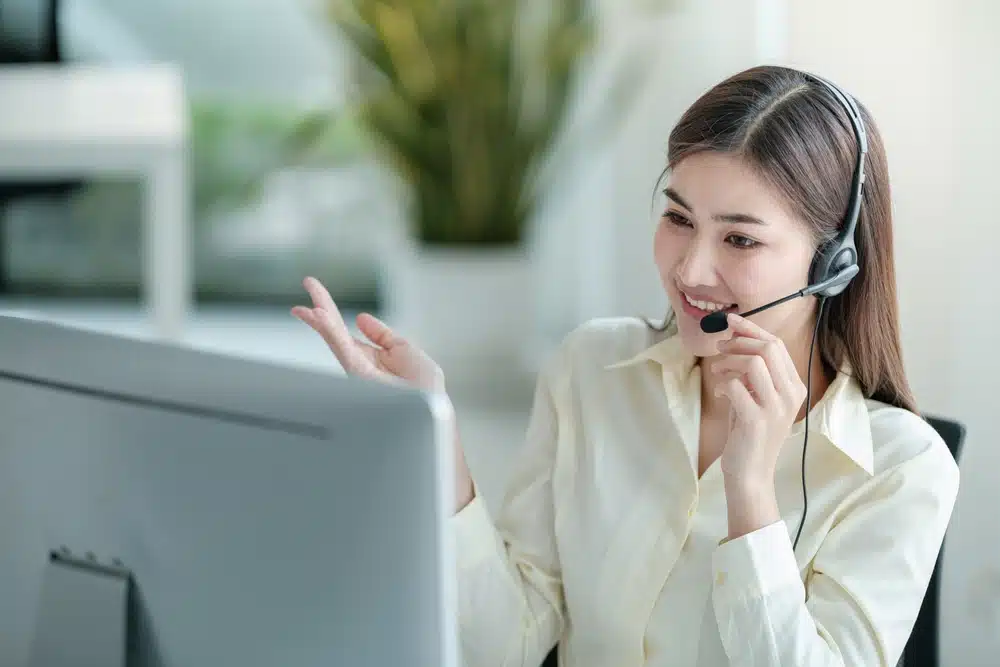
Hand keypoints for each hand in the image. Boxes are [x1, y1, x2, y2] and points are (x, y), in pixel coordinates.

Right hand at [292, 277, 475, 511]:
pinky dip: (329, 331)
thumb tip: (359, 318)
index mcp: (369, 357)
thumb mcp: (405, 349)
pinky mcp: (358, 374)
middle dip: (320, 307)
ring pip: (333, 338)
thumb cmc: (424, 388)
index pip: (344, 331)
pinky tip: (318, 317)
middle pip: (334, 330)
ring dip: (319, 319)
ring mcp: (356, 369)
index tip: (315, 289)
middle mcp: (358, 363)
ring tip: (304, 305)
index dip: (331, 310)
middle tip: (308, 281)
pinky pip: (341, 348)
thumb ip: (382, 334)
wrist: (431, 411)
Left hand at [709, 313, 807, 484]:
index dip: (752, 329)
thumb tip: (735, 337)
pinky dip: (722, 384)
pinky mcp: (756, 420)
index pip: (777, 345)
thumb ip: (752, 370)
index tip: (731, 322)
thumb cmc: (749, 432)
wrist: (750, 473)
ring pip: (753, 363)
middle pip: (768, 348)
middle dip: (739, 341)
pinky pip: (736, 386)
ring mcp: (775, 408)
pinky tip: (720, 393)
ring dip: (728, 361)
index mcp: (795, 387)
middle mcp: (791, 395)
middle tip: (719, 347)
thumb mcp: (756, 396)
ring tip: (717, 372)